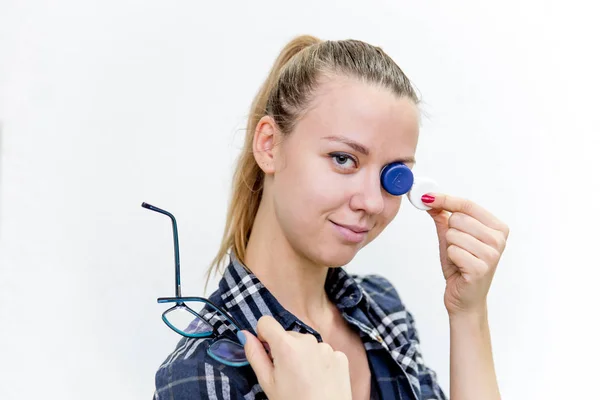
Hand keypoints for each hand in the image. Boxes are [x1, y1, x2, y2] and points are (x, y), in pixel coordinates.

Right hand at [238, 316, 351, 399]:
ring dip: (302, 356)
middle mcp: (308, 340)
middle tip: (288, 375)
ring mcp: (327, 347)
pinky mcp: (340, 356)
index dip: (263, 336)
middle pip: (288, 335)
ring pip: (306, 344)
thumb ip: (255, 355)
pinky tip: (319, 380)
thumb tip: (245, 335)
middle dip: (284, 349)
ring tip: (305, 380)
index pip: (266, 322)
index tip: (267, 351)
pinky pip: (323, 352)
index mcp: (287, 345)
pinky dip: (319, 362)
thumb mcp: (268, 383)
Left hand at [423, 193, 509, 315]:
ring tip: (459, 259)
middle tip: (458, 248)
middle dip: (450, 232)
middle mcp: (499, 239)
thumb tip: (429, 199)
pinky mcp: (481, 268)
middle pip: (458, 218)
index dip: (445, 199)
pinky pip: (452, 250)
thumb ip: (443, 217)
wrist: (465, 298)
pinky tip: (460, 268)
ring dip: (450, 246)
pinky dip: (450, 258)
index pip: (468, 205)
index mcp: (497, 228)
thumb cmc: (461, 266)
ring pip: (453, 234)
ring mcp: (492, 254)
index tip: (428, 197)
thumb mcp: (451, 238)